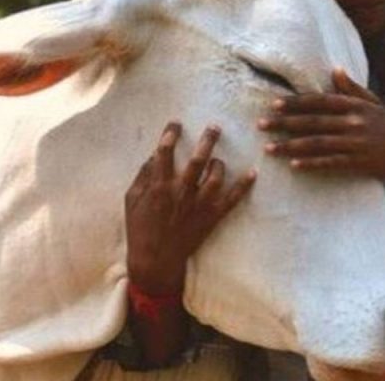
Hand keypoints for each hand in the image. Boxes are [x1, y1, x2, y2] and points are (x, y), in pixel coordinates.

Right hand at [125, 122, 255, 295]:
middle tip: (215, 126)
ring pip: (216, 177)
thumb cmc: (140, 228)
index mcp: (159, 186)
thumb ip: (143, 175)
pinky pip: (232, 200)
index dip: (170, 134)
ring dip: (219, 164)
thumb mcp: (131, 199)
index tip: (176, 124)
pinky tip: (253, 172)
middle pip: (197, 160)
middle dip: (207, 140)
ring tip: (218, 159)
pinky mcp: (211, 217)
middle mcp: (181, 192)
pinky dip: (244, 186)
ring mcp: (198, 205)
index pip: (164, 152)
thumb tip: (154, 154)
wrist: (155, 259)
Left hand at [258, 68, 384, 179]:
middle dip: (284, 123)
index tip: (274, 104)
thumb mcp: (373, 104)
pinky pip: (329, 162)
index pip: (319, 102)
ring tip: (269, 148)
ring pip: (317, 144)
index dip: (296, 103)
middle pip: (313, 122)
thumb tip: (335, 69)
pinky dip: (311, 164)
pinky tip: (293, 165)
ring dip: (290, 146)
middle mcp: (353, 123)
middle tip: (261, 124)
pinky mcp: (356, 162)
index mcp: (354, 106)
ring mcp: (354, 143)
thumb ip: (352, 88)